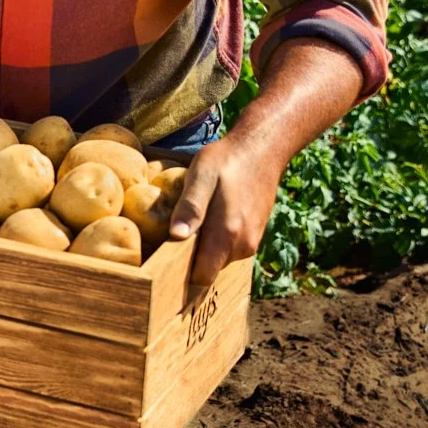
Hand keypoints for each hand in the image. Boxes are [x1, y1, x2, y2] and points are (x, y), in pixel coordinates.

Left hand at [167, 135, 283, 286]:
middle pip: (209, 269)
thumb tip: (177, 236)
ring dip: (204, 247)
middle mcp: (243, 245)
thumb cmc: (227, 161)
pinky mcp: (255, 235)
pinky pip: (229, 248)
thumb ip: (191, 207)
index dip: (182, 274)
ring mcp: (252, 241)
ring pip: (219, 259)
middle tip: (177, 232)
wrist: (262, 150)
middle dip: (191, 259)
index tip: (166, 259)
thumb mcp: (201, 176)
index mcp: (227, 235)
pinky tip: (211, 217)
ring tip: (195, 220)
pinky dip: (217, 240)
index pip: (202, 277)